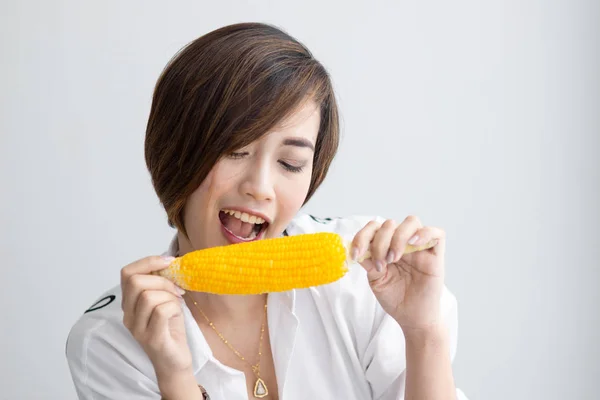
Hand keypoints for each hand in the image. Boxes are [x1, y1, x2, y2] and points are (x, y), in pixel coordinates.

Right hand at [120, 256, 192, 381]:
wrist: (175, 363)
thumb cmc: (171, 330)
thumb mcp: (166, 300)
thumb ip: (161, 283)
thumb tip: (170, 261)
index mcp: (129, 304)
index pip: (127, 273)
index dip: (148, 261)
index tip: (169, 262)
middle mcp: (128, 316)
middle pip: (135, 281)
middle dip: (162, 279)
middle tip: (176, 290)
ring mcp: (138, 328)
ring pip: (148, 295)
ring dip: (169, 294)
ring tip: (177, 303)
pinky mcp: (152, 338)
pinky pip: (161, 311)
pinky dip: (174, 307)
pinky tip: (177, 314)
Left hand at [351, 216, 445, 331]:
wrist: (412, 318)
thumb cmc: (395, 298)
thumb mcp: (376, 279)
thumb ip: (369, 261)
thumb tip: (358, 247)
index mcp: (386, 246)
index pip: (374, 228)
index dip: (362, 236)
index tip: (356, 254)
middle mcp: (402, 243)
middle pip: (390, 224)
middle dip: (380, 242)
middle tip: (381, 264)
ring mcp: (419, 247)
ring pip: (411, 222)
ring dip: (398, 237)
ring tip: (394, 258)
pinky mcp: (436, 255)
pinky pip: (437, 233)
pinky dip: (424, 233)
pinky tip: (413, 244)